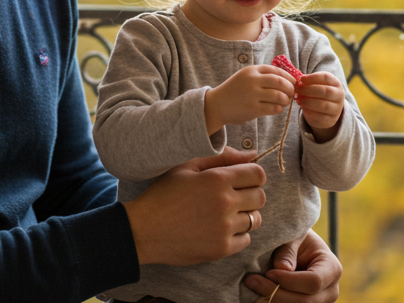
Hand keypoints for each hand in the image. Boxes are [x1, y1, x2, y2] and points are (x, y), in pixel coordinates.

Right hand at [124, 148, 266, 265]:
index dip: (252, 176)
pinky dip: (237, 235)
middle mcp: (225, 203)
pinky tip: (219, 230)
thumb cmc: (163, 195)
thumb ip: (221, 157)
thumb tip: (252, 154)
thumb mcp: (186, 167)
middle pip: (260, 197)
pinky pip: (246, 239)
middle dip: (250, 195)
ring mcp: (224, 228)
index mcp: (217, 179)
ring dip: (245, 216)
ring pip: (255, 219)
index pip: (258, 174)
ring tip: (225, 215)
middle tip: (232, 198)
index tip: (242, 181)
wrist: (144, 231)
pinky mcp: (222, 249)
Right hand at [205, 65, 294, 133]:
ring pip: (279, 95)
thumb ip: (262, 76)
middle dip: (290, 87)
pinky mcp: (253, 109)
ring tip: (286, 101)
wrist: (217, 105)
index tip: (293, 82)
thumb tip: (287, 79)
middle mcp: (252, 80)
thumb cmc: (235, 91)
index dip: (288, 76)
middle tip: (292, 93)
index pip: (276, 70)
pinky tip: (278, 108)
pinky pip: (273, 108)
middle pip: (280, 82)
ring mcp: (253, 95)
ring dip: (286, 99)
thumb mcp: (246, 77)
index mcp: (251, 70)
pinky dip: (279, 108)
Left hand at [243, 229, 341, 302]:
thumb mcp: (293, 236)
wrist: (297, 249)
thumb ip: (288, 250)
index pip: (313, 282)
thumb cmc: (295, 239)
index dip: (289, 280)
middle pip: (304, 301)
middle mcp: (330, 291)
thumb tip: (283, 268)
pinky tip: (258, 295)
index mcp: (332, 269)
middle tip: (251, 280)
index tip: (268, 272)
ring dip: (271, 300)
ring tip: (252, 285)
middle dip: (275, 292)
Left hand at [294, 72, 344, 140]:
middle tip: (297, 90)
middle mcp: (339, 95)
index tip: (301, 79)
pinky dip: (309, 112)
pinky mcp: (330, 120)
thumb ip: (309, 81)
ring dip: (308, 102)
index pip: (326, 78)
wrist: (327, 110)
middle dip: (309, 90)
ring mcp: (336, 109)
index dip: (312, 78)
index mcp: (335, 83)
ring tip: (298, 99)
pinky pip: (320, 117)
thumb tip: (299, 81)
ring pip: (323, 105)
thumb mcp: (316, 84)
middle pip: (326, 91)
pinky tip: (303, 108)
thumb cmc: (319, 93)